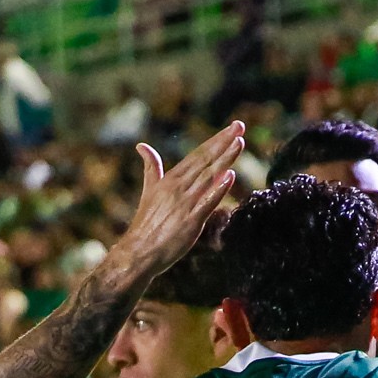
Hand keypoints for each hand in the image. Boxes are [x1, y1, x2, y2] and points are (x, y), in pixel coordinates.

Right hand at [103, 123, 247, 282]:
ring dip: (224, 159)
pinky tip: (229, 176)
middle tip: (239, 126)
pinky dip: (217, 189)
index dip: (216, 141)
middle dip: (223, 142)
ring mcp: (185, 204)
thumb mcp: (149, 190)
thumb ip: (151, 167)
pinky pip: (206, 202)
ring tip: (239, 143)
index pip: (198, 155)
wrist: (139, 251)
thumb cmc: (146, 223)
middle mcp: (178, 187)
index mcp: (170, 179)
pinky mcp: (190, 221)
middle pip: (205, 161)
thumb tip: (141, 146)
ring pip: (208, 177)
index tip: (232, 129)